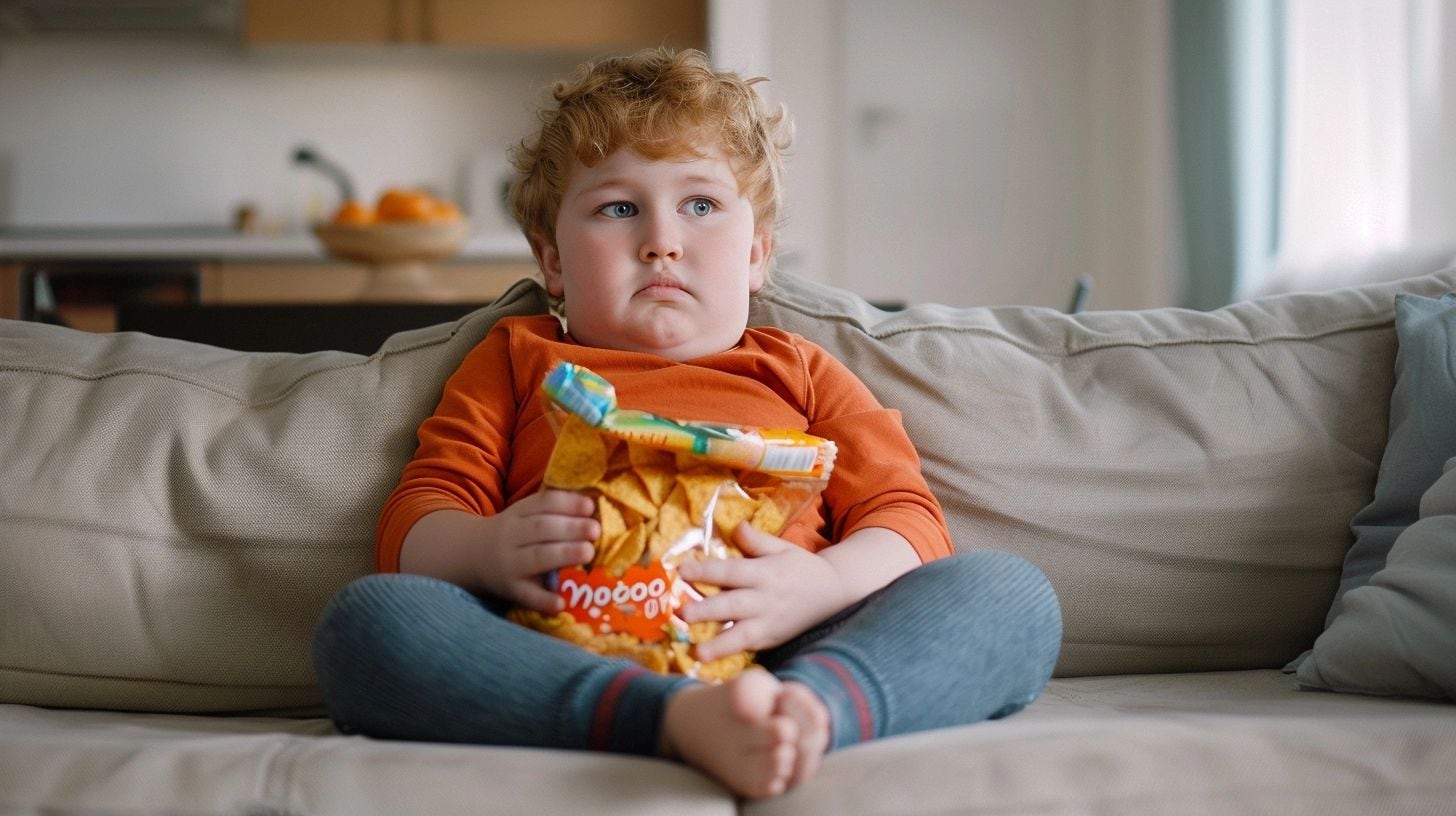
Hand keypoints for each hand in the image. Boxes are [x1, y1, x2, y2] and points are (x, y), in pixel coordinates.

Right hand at [472, 490, 597, 611]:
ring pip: (537, 557)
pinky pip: (527, 596)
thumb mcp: (524, 515)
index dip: (568, 503)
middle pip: (541, 529)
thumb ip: (552, 511)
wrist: (470, 556)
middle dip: (571, 528)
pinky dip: (544, 601)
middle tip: (596, 530)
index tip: (591, 506)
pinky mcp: (510, 590)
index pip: (543, 503)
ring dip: (564, 554)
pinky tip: (561, 603)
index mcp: (518, 514)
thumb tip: (594, 507)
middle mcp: (511, 536)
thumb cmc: (513, 535)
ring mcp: (509, 564)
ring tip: (589, 552)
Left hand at [676, 523, 851, 661]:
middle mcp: (765, 599)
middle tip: (681, 612)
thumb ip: (757, 540)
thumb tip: (736, 526)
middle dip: (707, 609)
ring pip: (742, 633)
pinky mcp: (772, 640)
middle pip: (733, 604)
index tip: (682, 571)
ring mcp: (769, 622)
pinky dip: (731, 655)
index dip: (707, 571)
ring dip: (718, 643)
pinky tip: (710, 661)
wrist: (835, 593)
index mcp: (765, 572)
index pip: (732, 571)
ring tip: (696, 651)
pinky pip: (750, 648)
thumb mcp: (783, 548)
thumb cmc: (801, 568)